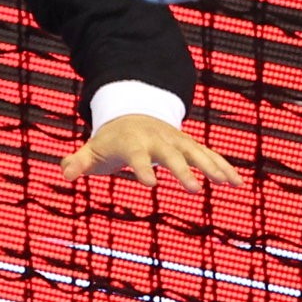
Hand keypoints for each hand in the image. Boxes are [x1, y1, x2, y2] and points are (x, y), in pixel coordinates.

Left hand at [60, 113, 242, 191]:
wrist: (132, 112)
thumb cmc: (110, 139)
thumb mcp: (92, 149)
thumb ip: (78, 161)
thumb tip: (64, 172)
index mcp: (132, 141)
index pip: (136, 155)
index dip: (142, 168)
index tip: (150, 184)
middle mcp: (157, 139)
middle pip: (170, 154)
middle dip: (182, 169)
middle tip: (194, 189)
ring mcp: (175, 140)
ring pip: (196, 152)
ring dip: (212, 167)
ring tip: (229, 184)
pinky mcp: (188, 145)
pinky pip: (208, 155)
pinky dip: (223, 166)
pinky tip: (238, 183)